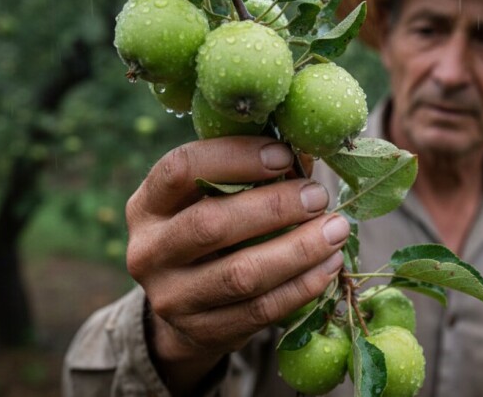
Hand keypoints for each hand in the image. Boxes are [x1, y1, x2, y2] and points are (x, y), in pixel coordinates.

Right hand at [125, 136, 347, 391]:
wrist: (183, 308)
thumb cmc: (208, 230)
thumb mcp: (207, 198)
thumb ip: (247, 172)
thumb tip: (306, 150)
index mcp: (147, 205)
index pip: (180, 169)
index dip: (234, 157)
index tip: (282, 155)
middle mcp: (149, 252)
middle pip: (211, 224)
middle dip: (274, 207)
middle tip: (318, 195)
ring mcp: (172, 298)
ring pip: (241, 275)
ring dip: (298, 249)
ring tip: (335, 229)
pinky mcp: (202, 332)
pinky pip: (260, 310)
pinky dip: (302, 286)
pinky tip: (329, 264)